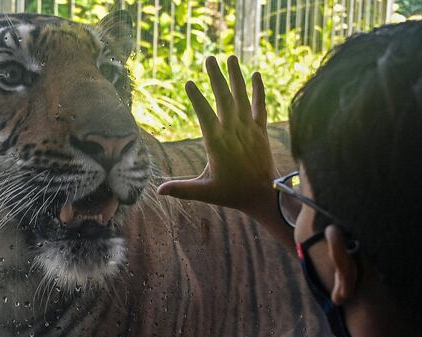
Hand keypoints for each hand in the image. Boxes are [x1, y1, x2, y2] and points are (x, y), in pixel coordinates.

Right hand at [157, 56, 278, 216]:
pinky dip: (258, 90)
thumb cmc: (232, 193)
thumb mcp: (205, 192)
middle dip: (216, 77)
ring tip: (230, 57)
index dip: (197, 98)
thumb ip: (182, 189)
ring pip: (242, 97)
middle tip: (209, 58)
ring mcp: (249, 129)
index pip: (204, 114)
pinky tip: (256, 75)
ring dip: (236, 76)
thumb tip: (158, 191)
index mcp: (217, 143)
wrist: (264, 195)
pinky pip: (260, 106)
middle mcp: (233, 131)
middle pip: (223, 98)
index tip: (190, 83)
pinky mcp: (261, 130)